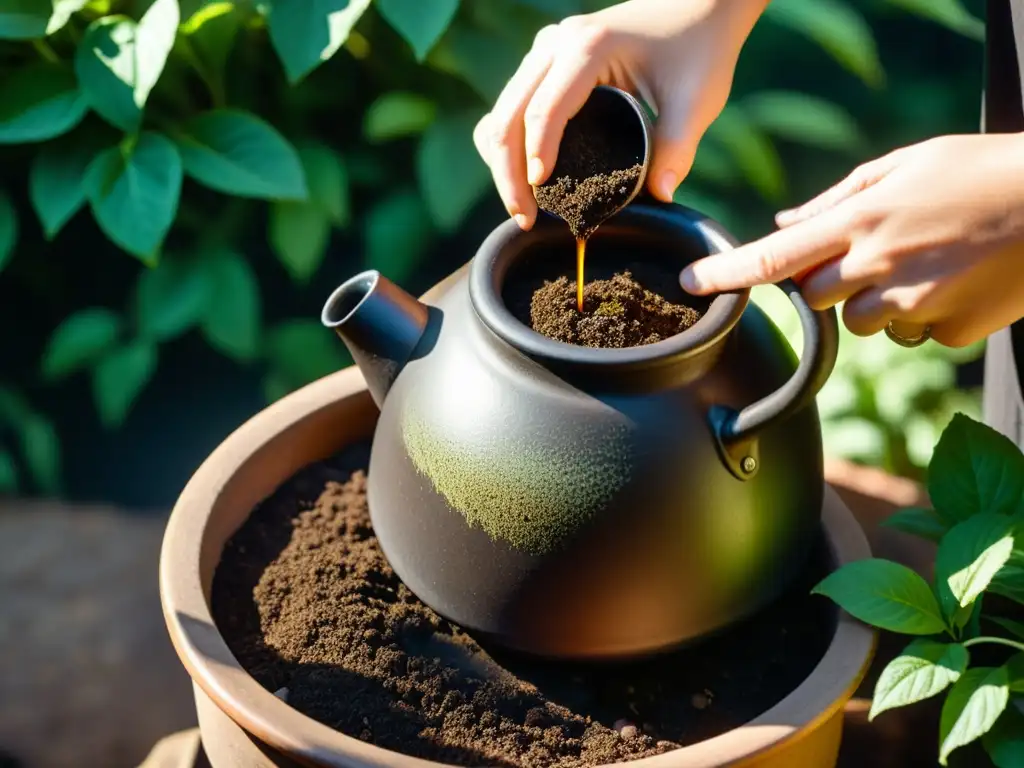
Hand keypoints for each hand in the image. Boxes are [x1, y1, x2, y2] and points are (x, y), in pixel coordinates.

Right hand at [473, 0, 768, 228]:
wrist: (698, 7)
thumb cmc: (699, 48)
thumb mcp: (697, 100)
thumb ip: (678, 148)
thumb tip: (661, 197)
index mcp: (588, 47)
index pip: (544, 110)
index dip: (536, 158)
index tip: (539, 204)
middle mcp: (556, 42)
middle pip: (509, 114)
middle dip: (510, 173)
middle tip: (525, 219)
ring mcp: (545, 49)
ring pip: (503, 111)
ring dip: (503, 161)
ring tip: (524, 207)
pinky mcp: (545, 61)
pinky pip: (512, 105)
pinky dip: (510, 143)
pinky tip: (525, 177)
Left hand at [680, 133, 1023, 346]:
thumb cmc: (980, 171)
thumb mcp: (904, 165)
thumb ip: (835, 200)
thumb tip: (783, 223)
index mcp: (861, 221)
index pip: (773, 258)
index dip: (726, 274)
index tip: (691, 283)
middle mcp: (878, 267)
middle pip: (812, 298)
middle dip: (825, 282)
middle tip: (868, 251)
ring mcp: (913, 305)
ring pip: (860, 322)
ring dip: (874, 300)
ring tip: (921, 262)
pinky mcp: (946, 332)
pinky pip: (911, 335)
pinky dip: (921, 315)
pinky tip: (952, 282)